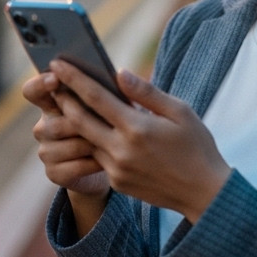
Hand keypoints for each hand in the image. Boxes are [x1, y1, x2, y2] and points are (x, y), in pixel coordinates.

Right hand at [22, 71, 110, 197]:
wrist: (110, 165)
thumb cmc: (110, 127)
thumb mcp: (109, 107)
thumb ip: (107, 92)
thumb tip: (120, 75)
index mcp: (52, 104)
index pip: (32, 91)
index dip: (39, 84)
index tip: (56, 78)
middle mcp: (43, 127)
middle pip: (53, 124)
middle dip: (81, 125)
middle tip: (105, 124)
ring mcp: (46, 151)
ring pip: (68, 145)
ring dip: (92, 144)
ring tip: (110, 143)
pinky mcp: (53, 173)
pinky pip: (74, 167)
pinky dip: (93, 164)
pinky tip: (106, 161)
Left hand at [49, 60, 231, 223]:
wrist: (204, 193)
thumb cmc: (197, 146)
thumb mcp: (180, 111)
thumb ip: (146, 92)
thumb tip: (119, 72)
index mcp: (137, 128)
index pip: (95, 97)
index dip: (73, 78)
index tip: (57, 63)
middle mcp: (121, 150)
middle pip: (79, 120)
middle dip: (64, 99)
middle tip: (52, 81)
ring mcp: (117, 169)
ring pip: (85, 140)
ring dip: (74, 122)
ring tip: (68, 103)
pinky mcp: (117, 183)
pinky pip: (98, 157)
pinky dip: (92, 141)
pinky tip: (93, 129)